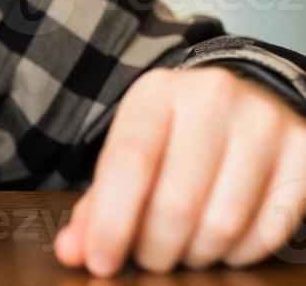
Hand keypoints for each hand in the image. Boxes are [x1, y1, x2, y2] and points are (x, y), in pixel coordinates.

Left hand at [55, 65, 305, 274]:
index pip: (129, 163)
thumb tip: (72, 251)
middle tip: (148, 259)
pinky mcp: (303, 150)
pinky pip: (270, 230)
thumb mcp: (133, 148)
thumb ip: (100, 201)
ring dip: (197, 255)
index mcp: (157, 93)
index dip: (111, 222)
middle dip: (155, 248)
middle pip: (177, 202)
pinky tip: (223, 244)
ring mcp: (264, 123)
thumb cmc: (177, 134)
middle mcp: (213, 98)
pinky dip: (240, 253)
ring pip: (224, 223)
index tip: (100, 262)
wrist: (247, 97)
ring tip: (184, 250)